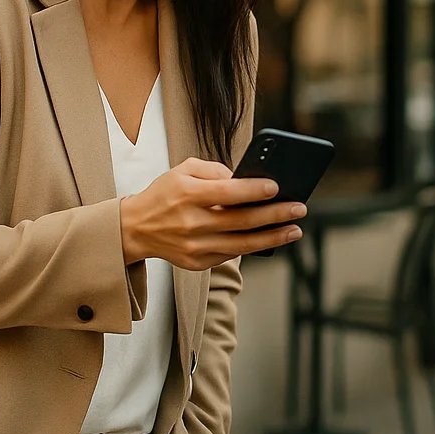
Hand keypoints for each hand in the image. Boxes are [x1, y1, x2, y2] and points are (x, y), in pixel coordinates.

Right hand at [120, 157, 305, 269]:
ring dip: (273, 237)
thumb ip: (214, 170)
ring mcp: (194, 247)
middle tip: (299, 208)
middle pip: (241, 221)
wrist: (134, 228)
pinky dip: (253, 246)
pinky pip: (231, 254)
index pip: (227, 193)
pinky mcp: (196, 263)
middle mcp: (191, 223)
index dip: (254, 191)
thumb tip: (246, 179)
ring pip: (242, 244)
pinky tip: (271, 237)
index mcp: (187, 195)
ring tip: (295, 230)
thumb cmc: (165, 194)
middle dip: (275, 215)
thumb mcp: (183, 170)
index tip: (277, 187)